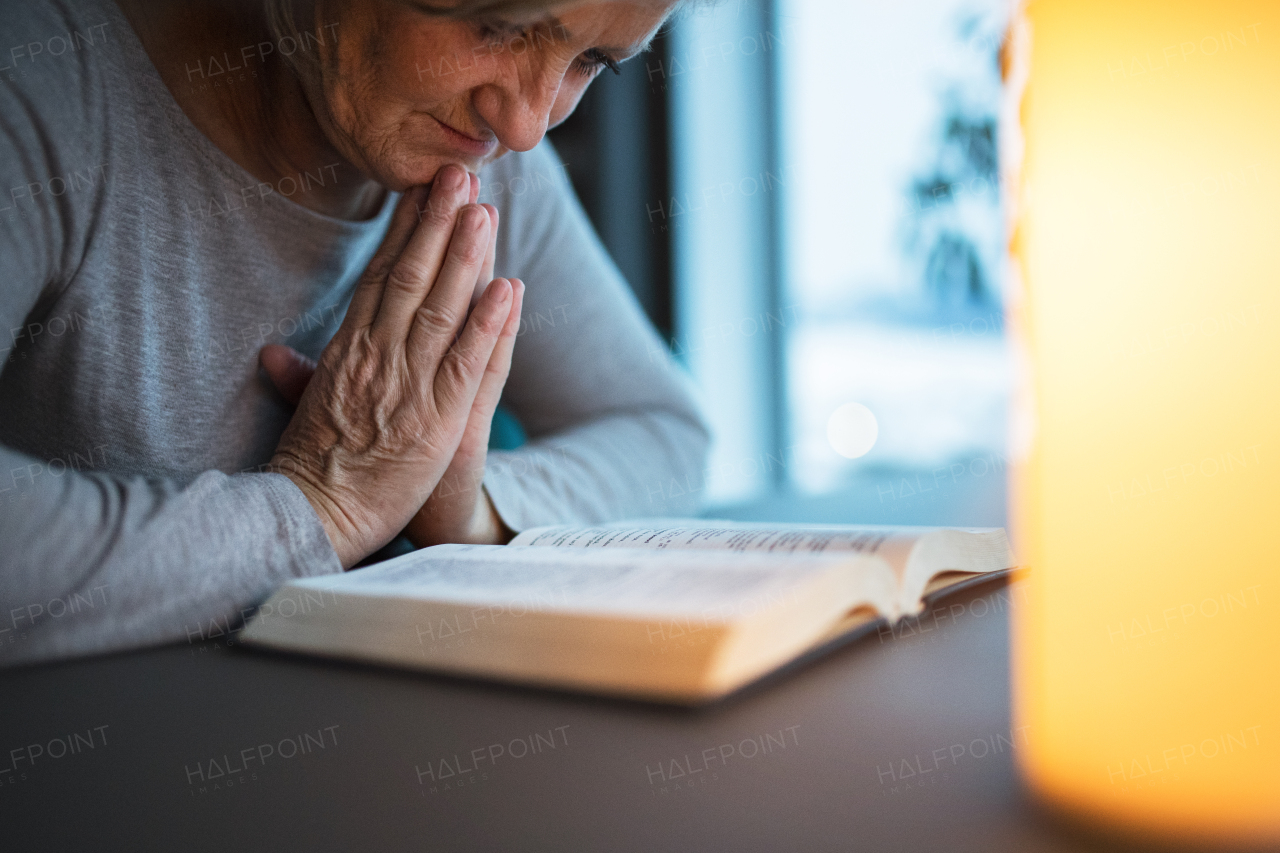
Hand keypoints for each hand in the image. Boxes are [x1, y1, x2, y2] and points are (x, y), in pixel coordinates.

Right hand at [264, 164, 518, 567]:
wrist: (312, 517)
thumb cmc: (313, 468)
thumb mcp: (302, 412)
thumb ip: (298, 376)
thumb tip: (271, 352)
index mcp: (347, 349)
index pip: (380, 276)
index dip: (404, 230)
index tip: (422, 190)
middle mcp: (377, 355)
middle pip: (411, 276)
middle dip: (436, 222)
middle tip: (459, 173)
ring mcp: (408, 384)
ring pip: (442, 307)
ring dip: (465, 256)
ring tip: (485, 210)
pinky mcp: (437, 418)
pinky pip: (467, 362)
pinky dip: (488, 323)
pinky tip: (509, 288)